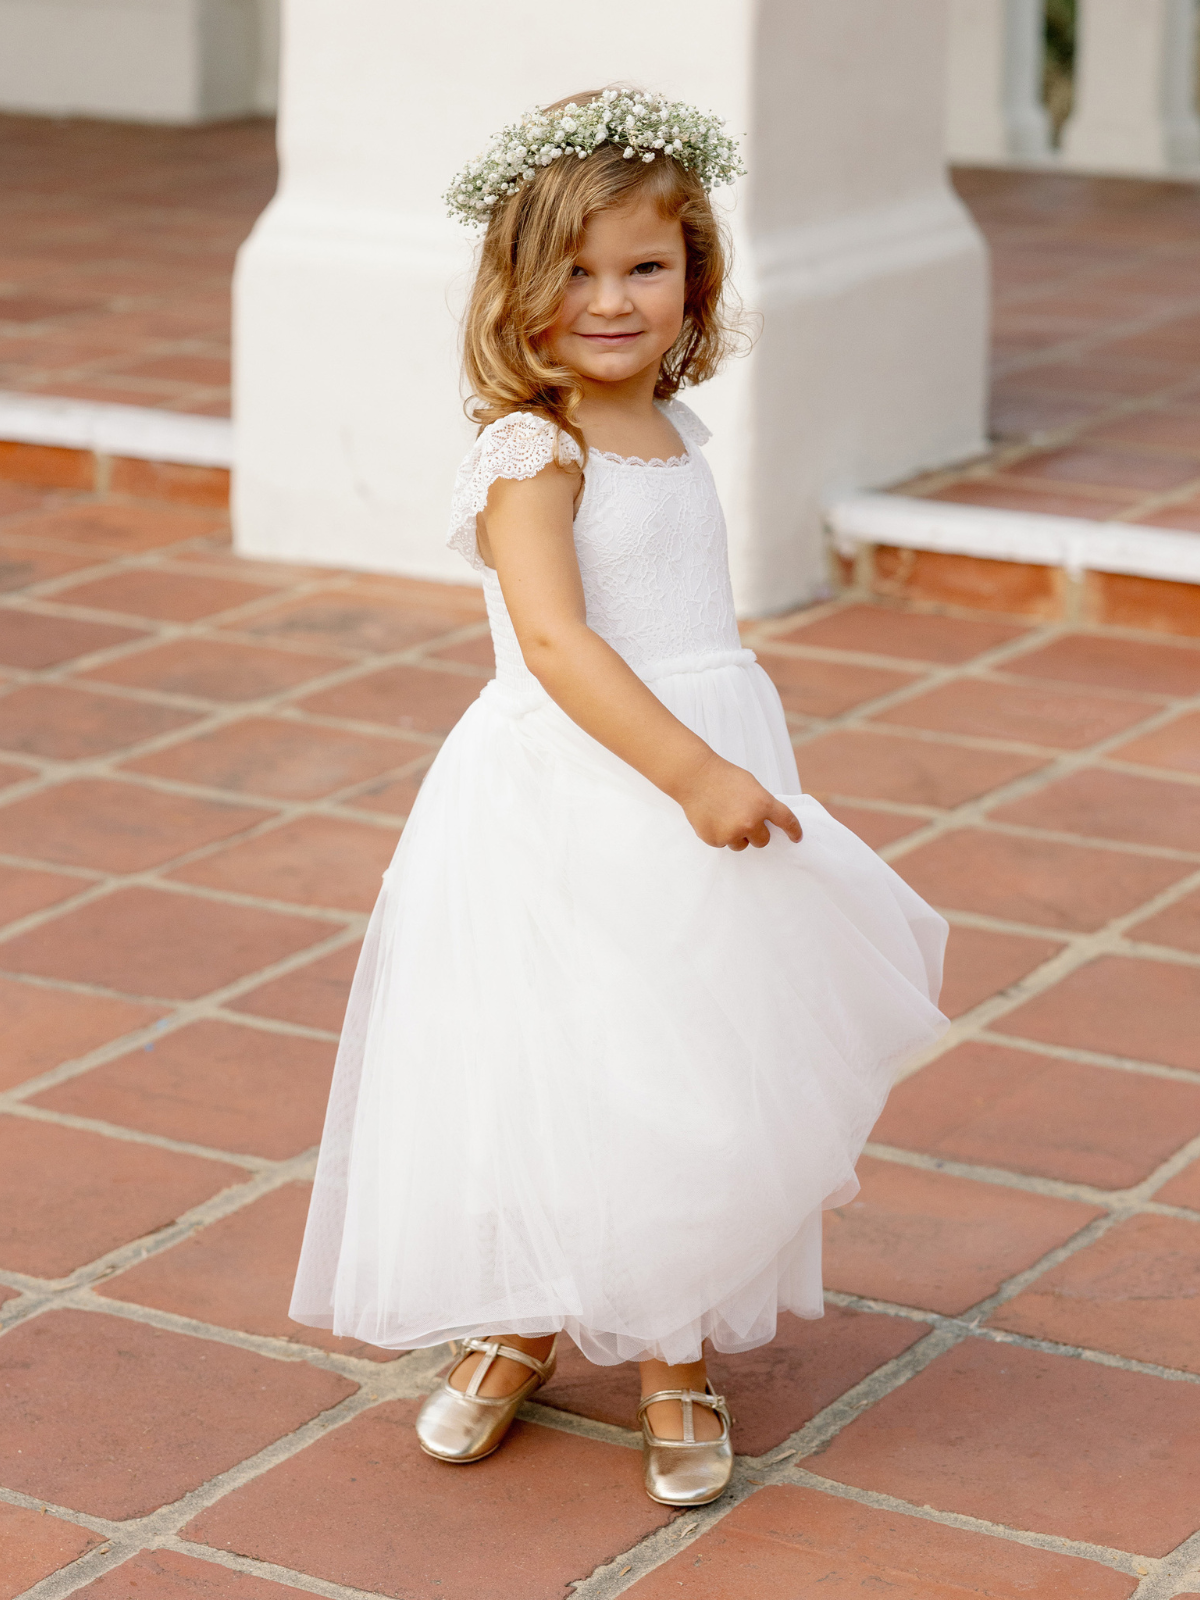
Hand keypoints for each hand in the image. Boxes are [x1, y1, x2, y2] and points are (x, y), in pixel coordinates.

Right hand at [673, 752, 801, 850]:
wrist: (695, 777)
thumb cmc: (724, 777)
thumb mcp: (752, 786)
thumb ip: (763, 805)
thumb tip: (767, 823)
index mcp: (763, 804)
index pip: (786, 821)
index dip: (794, 831)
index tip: (797, 838)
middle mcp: (750, 822)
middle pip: (763, 841)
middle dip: (757, 833)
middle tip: (743, 819)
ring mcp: (732, 833)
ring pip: (742, 845)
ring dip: (737, 835)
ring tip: (724, 816)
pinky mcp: (715, 840)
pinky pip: (723, 844)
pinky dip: (720, 834)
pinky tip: (712, 818)